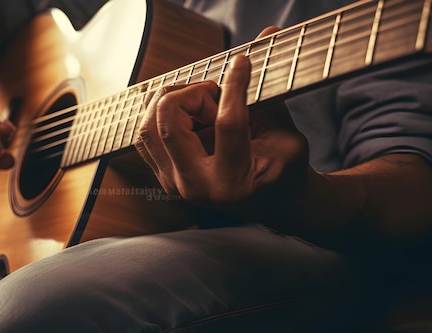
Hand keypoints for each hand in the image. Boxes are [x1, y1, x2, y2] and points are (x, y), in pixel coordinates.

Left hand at [135, 42, 308, 218]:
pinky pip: (145, 133)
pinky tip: (189, 114)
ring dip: (176, 102)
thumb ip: (270, 89)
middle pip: (168, 120)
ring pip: (149, 124)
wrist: (269, 200)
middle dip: (193, 94)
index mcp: (232, 183)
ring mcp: (172, 183)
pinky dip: (162, 113)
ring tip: (204, 108)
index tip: (241, 61)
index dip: (234, 84)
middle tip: (216, 97)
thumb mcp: (286, 135)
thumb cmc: (281, 169)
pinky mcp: (161, 175)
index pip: (226, 123)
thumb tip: (267, 34)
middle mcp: (195, 187)